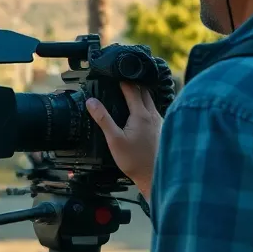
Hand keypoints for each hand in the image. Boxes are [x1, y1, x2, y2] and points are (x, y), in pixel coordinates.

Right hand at [86, 82, 162, 197]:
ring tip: (127, 92)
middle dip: (132, 83)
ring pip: (150, 100)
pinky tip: (137, 111)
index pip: (132, 89)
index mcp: (141, 114)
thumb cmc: (134, 161)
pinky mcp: (160, 128)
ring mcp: (159, 121)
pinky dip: (144, 104)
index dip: (122, 80)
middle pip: (143, 91)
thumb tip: (91, 102)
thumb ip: (103, 119)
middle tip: (119, 81)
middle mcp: (153, 114)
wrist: (154, 176)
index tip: (112, 75)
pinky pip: (152, 109)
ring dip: (140, 93)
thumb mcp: (114, 139)